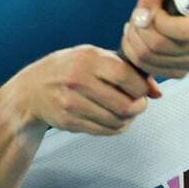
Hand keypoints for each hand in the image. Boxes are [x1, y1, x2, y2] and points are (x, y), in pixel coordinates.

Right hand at [12, 44, 161, 135]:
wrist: (32, 89)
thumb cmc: (69, 68)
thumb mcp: (94, 57)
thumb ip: (126, 68)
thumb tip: (157, 92)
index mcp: (89, 59)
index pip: (129, 78)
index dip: (142, 88)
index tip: (141, 89)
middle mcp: (79, 80)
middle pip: (126, 105)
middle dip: (138, 107)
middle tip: (137, 104)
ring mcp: (72, 103)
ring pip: (117, 121)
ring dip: (128, 120)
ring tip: (124, 111)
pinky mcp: (69, 121)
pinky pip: (104, 131)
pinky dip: (115, 127)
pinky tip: (112, 119)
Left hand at [121, 0, 188, 79]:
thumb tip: (143, 16)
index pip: (182, 30)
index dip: (159, 20)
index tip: (154, 10)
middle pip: (159, 45)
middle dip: (140, 28)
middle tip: (137, 16)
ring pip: (147, 58)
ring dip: (133, 39)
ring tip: (136, 25)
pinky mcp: (179, 73)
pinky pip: (146, 67)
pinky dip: (134, 51)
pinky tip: (139, 37)